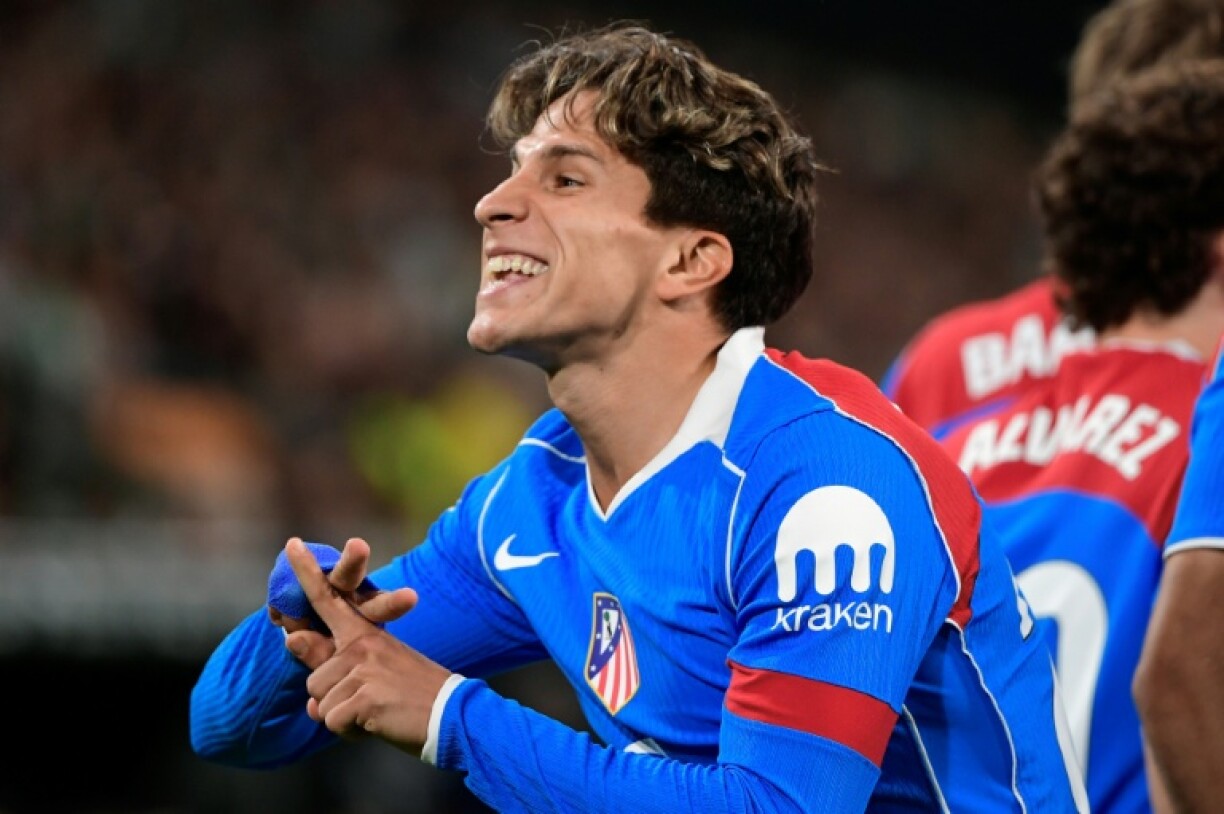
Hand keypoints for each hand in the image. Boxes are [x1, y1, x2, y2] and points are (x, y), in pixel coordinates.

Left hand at [282, 537, 451, 755]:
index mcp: (367, 633)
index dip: (307, 573)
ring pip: (320, 702)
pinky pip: (332, 721)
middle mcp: (363, 644)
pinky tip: (379, 723)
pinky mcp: (364, 695)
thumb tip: (291, 641)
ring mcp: (364, 668)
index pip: (328, 600)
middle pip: (314, 678)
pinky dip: (351, 732)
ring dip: (343, 718)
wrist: (452, 715)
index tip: (291, 543)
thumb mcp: (373, 673)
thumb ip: (330, 661)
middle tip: (371, 702)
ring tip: (378, 712)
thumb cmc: (413, 696)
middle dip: (332, 701)